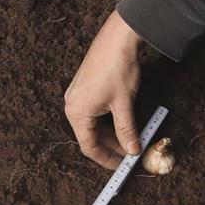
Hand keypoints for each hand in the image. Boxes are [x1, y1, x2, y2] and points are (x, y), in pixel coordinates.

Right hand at [64, 10, 142, 168]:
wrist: (118, 37)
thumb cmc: (118, 69)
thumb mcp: (124, 105)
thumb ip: (127, 132)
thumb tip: (132, 151)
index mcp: (76, 112)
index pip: (89, 147)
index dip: (106, 159)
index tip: (121, 167)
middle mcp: (72, 105)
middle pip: (90, 136)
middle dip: (111, 146)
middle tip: (130, 154)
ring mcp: (77, 95)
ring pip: (93, 124)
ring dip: (111, 133)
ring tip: (130, 140)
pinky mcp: (84, 86)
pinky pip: (93, 112)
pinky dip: (108, 121)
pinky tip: (123, 123)